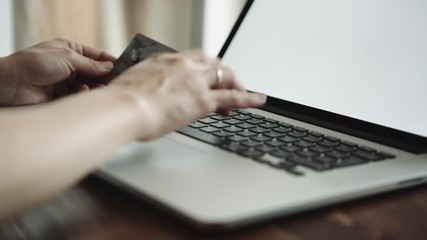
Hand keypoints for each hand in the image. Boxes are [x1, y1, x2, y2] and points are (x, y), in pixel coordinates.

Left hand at [0, 38, 115, 104]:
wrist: (12, 84)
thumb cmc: (34, 63)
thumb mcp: (68, 57)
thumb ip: (91, 64)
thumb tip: (110, 67)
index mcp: (68, 50)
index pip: (94, 55)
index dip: (108, 61)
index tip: (122, 67)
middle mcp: (67, 66)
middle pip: (93, 72)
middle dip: (103, 76)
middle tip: (115, 81)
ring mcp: (64, 81)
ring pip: (87, 85)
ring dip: (94, 87)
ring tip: (101, 88)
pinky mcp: (61, 97)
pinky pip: (79, 96)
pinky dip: (84, 95)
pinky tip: (84, 93)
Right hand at [109, 51, 266, 140]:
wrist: (122, 108)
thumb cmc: (120, 102)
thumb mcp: (133, 86)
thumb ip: (147, 87)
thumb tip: (148, 96)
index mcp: (164, 61)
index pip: (192, 58)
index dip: (204, 67)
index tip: (207, 75)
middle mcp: (183, 66)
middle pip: (212, 63)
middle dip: (222, 73)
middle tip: (228, 83)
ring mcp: (195, 82)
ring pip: (225, 76)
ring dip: (236, 84)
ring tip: (244, 92)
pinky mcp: (203, 100)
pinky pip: (234, 97)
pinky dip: (249, 98)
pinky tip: (258, 100)